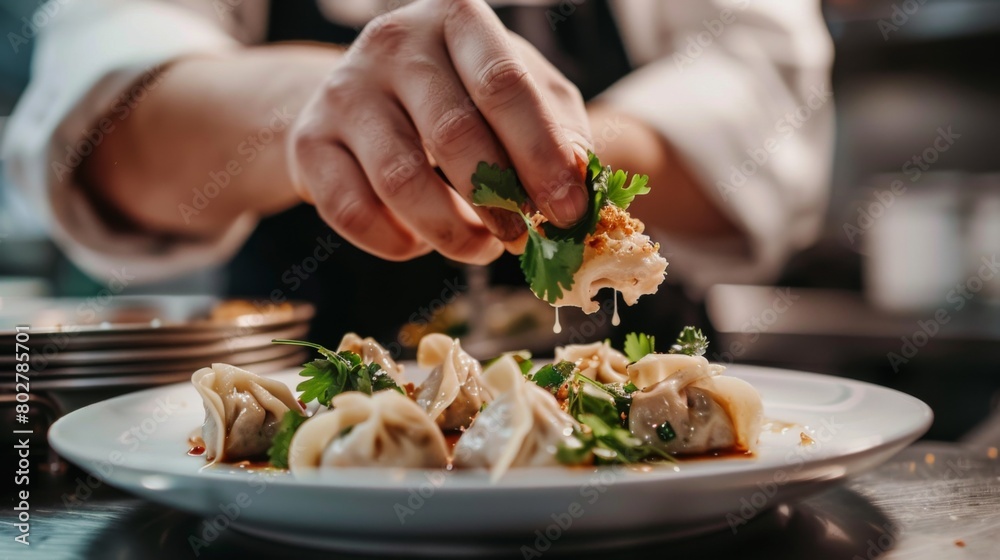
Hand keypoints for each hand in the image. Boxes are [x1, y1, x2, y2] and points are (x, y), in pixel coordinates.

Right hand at [286, 0, 590, 264]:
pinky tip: (420, 242)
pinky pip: (353, 211)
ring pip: (401, 180)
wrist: (368, 97)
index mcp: (456, 17)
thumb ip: (558, 132)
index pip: (504, 86)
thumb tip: (578, 185)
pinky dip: (396, 243)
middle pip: (453, 134)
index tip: (567, 212)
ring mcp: (344, 89)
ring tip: (480, 247)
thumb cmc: (464, 96)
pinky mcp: (310, 140)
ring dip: (452, 233)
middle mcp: (393, 41)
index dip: (540, 155)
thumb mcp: (524, 97)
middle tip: (524, 239)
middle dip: (499, 202)